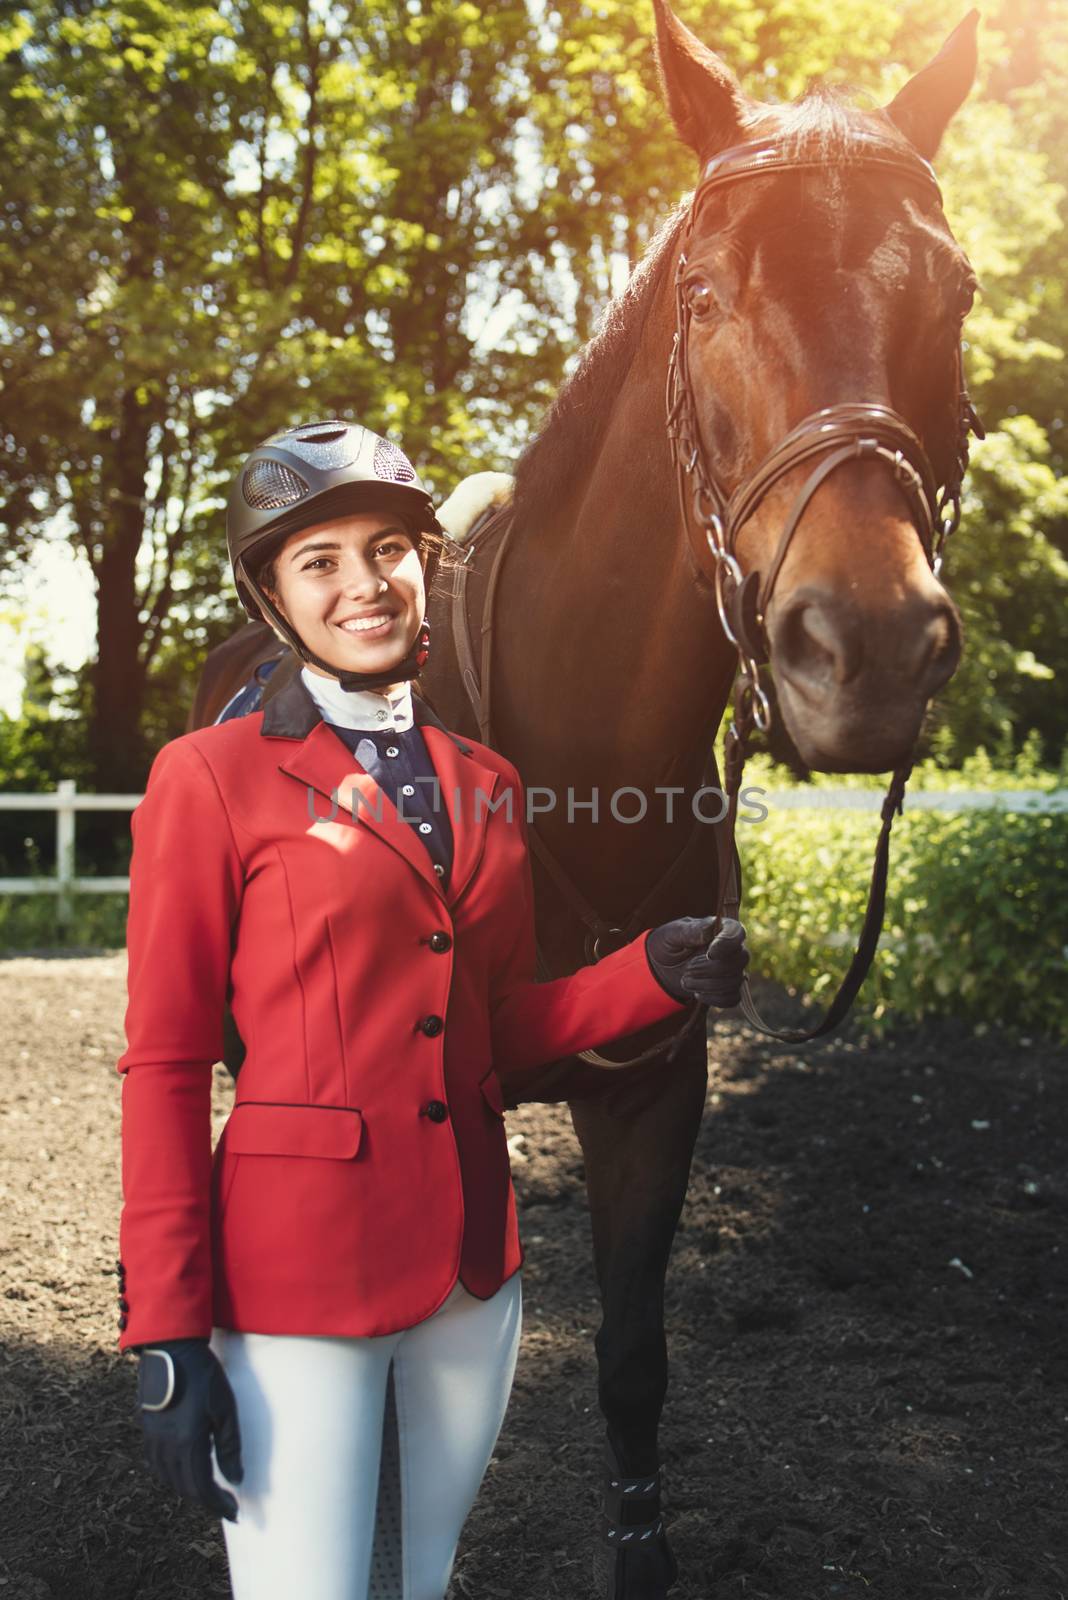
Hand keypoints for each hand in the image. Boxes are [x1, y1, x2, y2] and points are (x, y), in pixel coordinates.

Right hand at [137, 1338, 242, 1520]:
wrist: (171, 1349)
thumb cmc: (203, 1375)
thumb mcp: (225, 1408)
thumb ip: (230, 1446)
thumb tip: (236, 1479)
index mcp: (188, 1443)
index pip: (202, 1488)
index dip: (218, 1504)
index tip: (233, 1512)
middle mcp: (166, 1448)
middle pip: (185, 1488)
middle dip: (206, 1500)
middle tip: (225, 1503)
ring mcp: (153, 1440)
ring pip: (169, 1479)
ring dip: (189, 1489)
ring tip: (208, 1489)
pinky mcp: (147, 1430)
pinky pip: (157, 1465)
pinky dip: (172, 1476)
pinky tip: (184, 1469)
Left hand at [646, 916, 748, 1007]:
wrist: (663, 967)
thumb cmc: (668, 944)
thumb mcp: (672, 933)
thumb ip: (690, 930)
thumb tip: (709, 929)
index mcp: (720, 928)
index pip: (736, 932)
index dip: (727, 944)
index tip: (710, 953)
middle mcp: (731, 948)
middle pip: (740, 959)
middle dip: (712, 969)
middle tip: (688, 969)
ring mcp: (733, 970)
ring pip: (735, 981)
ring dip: (707, 985)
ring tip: (685, 981)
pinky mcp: (729, 988)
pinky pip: (732, 998)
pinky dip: (713, 998)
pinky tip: (697, 993)